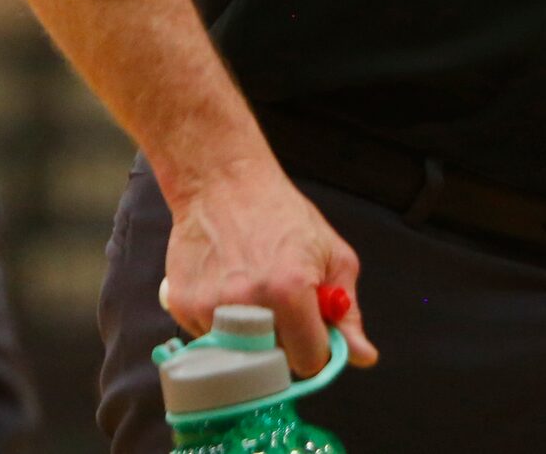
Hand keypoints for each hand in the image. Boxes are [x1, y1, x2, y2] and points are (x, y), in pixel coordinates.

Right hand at [164, 160, 378, 377]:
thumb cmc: (282, 215)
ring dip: (250, 336)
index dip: (314, 346)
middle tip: (281, 309)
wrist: (222, 183)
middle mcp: (247, 305)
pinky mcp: (181, 305)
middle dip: (283, 344)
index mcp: (290, 292)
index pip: (309, 361)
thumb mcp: (332, 255)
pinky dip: (221, 325)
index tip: (310, 329)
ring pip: (239, 355)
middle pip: (273, 364)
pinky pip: (208, 339)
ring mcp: (210, 308)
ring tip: (252, 292)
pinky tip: (226, 287)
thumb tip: (364, 358)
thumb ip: (348, 313)